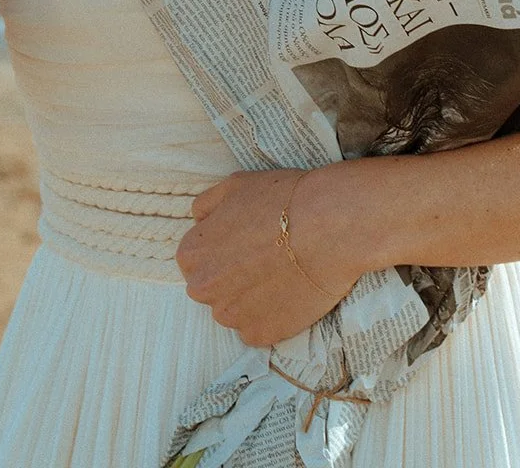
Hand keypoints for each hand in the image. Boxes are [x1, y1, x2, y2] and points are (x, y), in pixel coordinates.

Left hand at [175, 166, 363, 346]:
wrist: (328, 225)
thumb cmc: (282, 200)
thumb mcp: (234, 184)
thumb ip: (206, 206)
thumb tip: (199, 221)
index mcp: (191, 254)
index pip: (196, 258)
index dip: (222, 247)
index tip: (245, 240)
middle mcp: (202, 290)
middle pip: (212, 286)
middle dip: (232, 276)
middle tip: (264, 258)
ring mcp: (230, 316)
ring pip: (234, 310)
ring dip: (251, 298)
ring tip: (281, 274)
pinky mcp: (260, 334)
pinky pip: (258, 328)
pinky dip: (271, 316)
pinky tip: (289, 293)